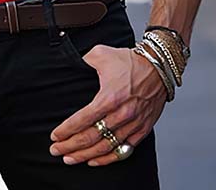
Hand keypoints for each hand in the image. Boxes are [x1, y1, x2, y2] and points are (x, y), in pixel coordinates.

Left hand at [49, 44, 167, 165]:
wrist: (160, 66)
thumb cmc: (131, 60)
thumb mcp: (101, 54)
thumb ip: (82, 61)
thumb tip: (69, 65)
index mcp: (109, 97)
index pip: (82, 120)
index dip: (66, 130)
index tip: (54, 136)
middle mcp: (121, 114)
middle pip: (90, 138)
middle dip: (70, 146)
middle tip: (56, 150)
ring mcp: (133, 124)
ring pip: (105, 147)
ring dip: (85, 156)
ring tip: (70, 159)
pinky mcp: (142, 129)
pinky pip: (123, 150)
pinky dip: (107, 158)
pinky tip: (94, 160)